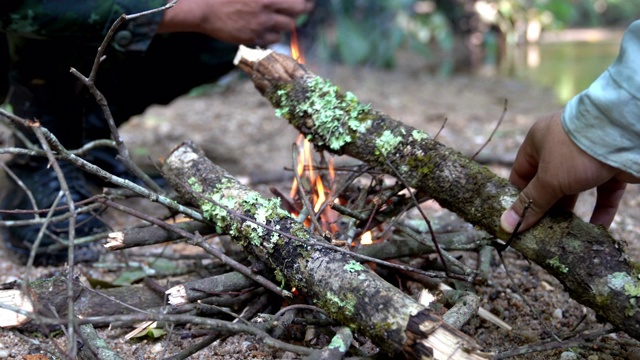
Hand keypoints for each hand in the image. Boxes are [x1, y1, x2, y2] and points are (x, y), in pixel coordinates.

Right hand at [159, 0, 312, 45]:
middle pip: (297, 15)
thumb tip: (278, 1)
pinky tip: (263, 28)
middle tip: (298, 11)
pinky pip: (272, 40)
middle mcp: (267, 9)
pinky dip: (271, 35)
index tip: (306, 2)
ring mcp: (261, 25)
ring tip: (275, 19)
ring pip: (286, 29)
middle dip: (298, 12)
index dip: (304, 2)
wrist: (204, 9)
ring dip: (283, 24)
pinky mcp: (254, 38)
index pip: (299, 2)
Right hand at [500, 110, 639, 232]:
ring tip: (564, 235)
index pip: (521, 173)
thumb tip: (506, 225)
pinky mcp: (610, 168)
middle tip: (540, 232)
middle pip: (548, 184)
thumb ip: (530, 203)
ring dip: (570, 212)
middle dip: (545, 209)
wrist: (624, 134)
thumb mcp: (548, 179)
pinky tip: (595, 229)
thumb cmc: (576, 152)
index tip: (515, 220)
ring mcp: (587, 158)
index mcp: (538, 142)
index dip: (518, 197)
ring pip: (575, 190)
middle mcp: (561, 149)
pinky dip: (600, 211)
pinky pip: (603, 194)